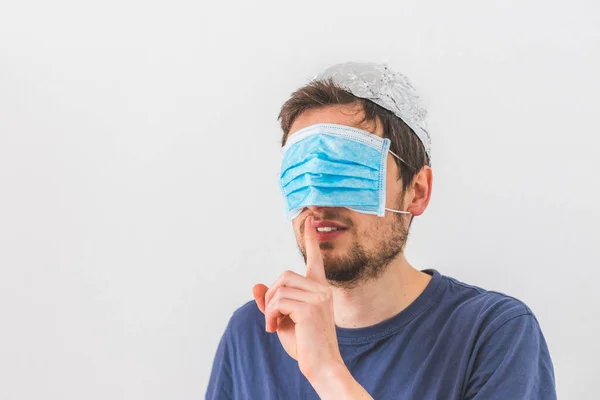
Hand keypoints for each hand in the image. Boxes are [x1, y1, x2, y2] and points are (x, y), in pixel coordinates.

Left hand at [252, 215, 343, 379]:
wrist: (322, 367)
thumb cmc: (305, 344)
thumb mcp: (283, 320)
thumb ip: (271, 302)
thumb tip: (256, 285)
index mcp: (319, 290)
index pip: (315, 259)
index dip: (310, 238)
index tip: (309, 219)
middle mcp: (322, 290)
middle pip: (284, 275)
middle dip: (272, 296)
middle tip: (272, 319)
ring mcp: (318, 297)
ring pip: (279, 288)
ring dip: (270, 308)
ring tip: (274, 326)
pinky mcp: (310, 308)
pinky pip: (278, 301)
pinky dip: (270, 315)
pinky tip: (275, 329)